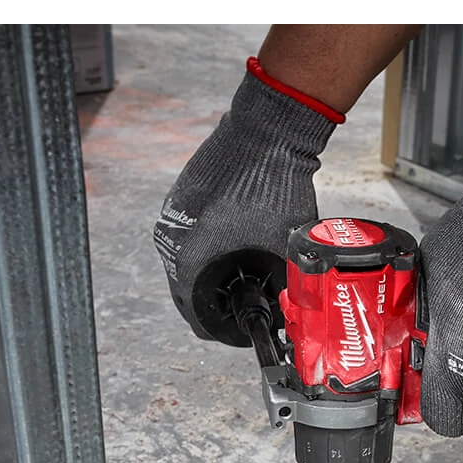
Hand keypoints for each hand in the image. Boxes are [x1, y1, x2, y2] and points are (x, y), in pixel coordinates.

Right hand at [152, 57, 343, 344]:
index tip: (234, 332)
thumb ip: (283, 284)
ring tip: (242, 278)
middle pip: (187, 287)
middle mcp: (171, 236)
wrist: (268, 131)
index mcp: (189, 256)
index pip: (192, 311)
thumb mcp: (287, 248)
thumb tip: (291, 307)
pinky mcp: (182, 193)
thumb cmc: (276, 186)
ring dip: (212, 272)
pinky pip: (190, 232)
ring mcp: (174, 212)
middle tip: (243, 306)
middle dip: (215, 300)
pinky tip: (236, 244)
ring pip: (188, 259)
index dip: (217, 328)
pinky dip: (209, 245)